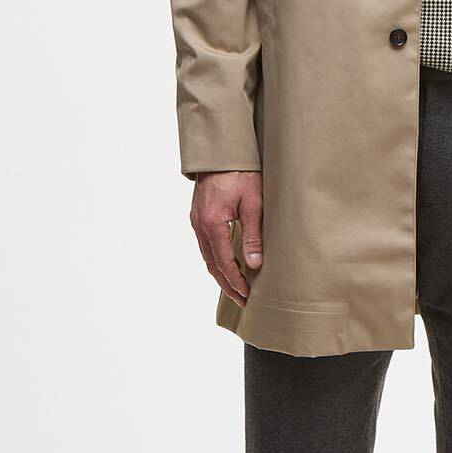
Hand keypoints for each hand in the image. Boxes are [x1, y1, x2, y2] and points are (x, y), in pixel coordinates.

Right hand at [190, 171, 263, 303]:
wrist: (222, 152)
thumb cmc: (241, 174)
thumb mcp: (253, 204)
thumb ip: (253, 236)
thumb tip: (254, 265)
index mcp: (212, 223)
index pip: (223, 262)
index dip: (235, 281)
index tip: (247, 295)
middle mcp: (199, 225)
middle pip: (211, 264)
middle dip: (227, 284)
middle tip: (242, 300)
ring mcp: (196, 221)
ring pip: (207, 256)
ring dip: (220, 274)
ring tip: (236, 288)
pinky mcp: (198, 216)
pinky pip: (205, 245)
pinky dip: (215, 260)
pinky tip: (227, 265)